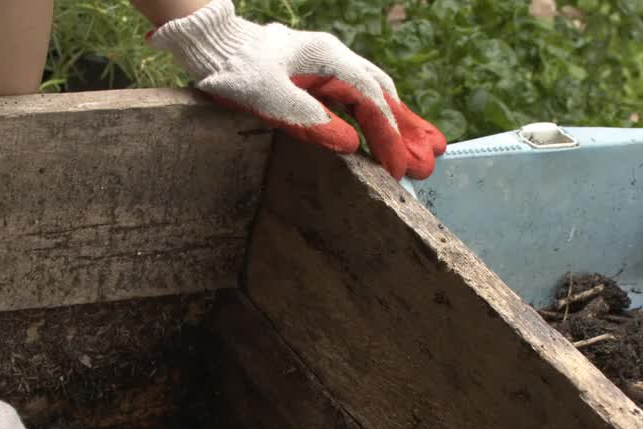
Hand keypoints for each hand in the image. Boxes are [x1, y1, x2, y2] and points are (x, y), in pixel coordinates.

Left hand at [148, 0, 445, 179]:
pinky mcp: (314, 78)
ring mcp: (326, 67)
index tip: (400, 169)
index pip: (372, 103)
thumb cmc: (236, 71)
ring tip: (420, 151)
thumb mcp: (270, 99)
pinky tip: (382, 135)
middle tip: (431, 160)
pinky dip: (373, 119)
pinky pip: (353, 99)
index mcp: (329, 60)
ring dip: (395, 125)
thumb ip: (311, 120)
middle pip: (383, 97)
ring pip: (372, 96)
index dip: (390, 138)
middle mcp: (335, 60)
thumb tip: (352, 144)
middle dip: (407, 131)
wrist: (211, 46)